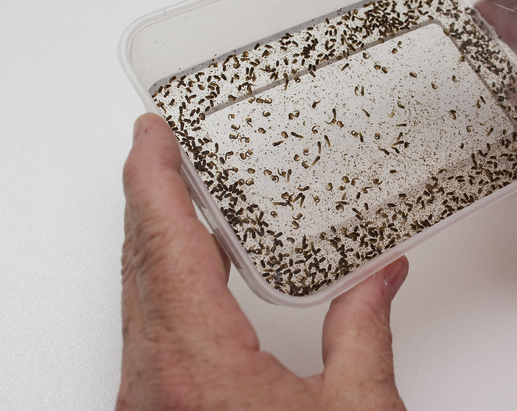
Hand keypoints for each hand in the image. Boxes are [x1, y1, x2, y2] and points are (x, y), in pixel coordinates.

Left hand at [119, 113, 408, 409]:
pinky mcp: (156, 409)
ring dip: (154, 241)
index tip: (152, 133)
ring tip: (175, 195)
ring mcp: (148, 398)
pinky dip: (160, 283)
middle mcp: (156, 381)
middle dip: (149, 197)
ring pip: (137, 299)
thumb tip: (379, 276)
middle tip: (161, 148)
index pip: (164, 247)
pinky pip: (147, 331)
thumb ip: (364, 333)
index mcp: (199, 367)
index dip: (153, 179)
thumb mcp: (354, 409)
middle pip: (140, 266)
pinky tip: (185, 269)